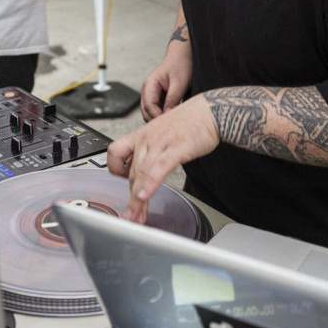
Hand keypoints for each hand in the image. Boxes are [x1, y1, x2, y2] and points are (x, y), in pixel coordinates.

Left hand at [107, 96, 218, 222]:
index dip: (115, 169)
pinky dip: (150, 185)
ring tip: (137, 216)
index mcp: (142, 134)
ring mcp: (160, 143)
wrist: (212, 111)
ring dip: (137, 200)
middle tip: (130, 215)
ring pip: (141, 174)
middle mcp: (147, 138)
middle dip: (130, 198)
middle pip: (130, 172)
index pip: (115, 152)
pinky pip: (158, 169)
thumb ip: (153, 147)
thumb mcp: (163, 132)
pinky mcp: (176, 149)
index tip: (123, 182)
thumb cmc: (192, 122)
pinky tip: (145, 197)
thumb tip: (148, 164)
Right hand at [140, 44, 192, 121]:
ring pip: (150, 113)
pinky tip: (172, 119)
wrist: (183, 56)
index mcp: (150, 84)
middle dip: (156, 120)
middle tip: (170, 127)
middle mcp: (147, 90)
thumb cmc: (181, 65)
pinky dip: (162, 115)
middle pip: (146, 112)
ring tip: (172, 124)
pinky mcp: (158, 97)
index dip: (157, 116)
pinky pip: (156, 110)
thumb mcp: (179, 83)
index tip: (169, 123)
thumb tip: (167, 115)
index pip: (148, 105)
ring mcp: (151, 94)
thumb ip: (172, 99)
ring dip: (159, 119)